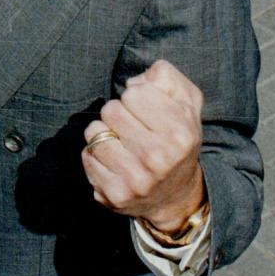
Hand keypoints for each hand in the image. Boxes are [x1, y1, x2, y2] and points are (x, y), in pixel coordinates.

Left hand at [81, 60, 206, 233]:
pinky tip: (114, 161)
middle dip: (119, 113)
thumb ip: (167, 78)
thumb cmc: (177, 140)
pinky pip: (87, 156)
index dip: (137, 97)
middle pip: (111, 110)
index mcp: (179, 133)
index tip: (146, 110)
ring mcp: (136, 180)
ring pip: (95, 132)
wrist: (177, 197)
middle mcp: (159, 158)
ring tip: (122, 143)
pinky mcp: (115, 195)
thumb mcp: (187, 104)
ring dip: (104, 132)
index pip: (134, 92)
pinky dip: (96, 154)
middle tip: (133, 128)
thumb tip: (134, 81)